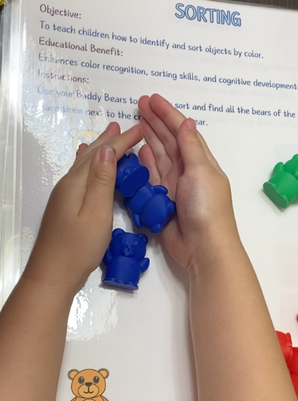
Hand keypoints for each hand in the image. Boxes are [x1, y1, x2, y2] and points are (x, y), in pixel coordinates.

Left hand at [23, 122, 143, 296]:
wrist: (53, 274)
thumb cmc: (78, 248)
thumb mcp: (96, 213)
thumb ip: (102, 181)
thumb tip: (106, 150)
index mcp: (77, 184)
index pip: (103, 155)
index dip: (122, 141)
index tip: (140, 130)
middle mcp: (68, 184)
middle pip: (91, 155)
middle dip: (110, 140)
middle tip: (126, 126)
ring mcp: (64, 195)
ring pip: (85, 163)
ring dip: (99, 148)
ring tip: (109, 135)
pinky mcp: (65, 206)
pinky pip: (81, 174)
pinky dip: (88, 162)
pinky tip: (85, 162)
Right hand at [138, 94, 241, 274]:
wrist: (203, 247)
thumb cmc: (206, 207)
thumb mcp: (201, 171)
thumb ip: (191, 147)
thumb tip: (187, 121)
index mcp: (201, 162)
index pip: (183, 132)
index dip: (168, 114)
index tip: (153, 99)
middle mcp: (187, 172)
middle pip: (169, 141)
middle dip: (155, 122)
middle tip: (139, 104)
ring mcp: (174, 187)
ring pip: (159, 157)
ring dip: (149, 139)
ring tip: (136, 121)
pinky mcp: (162, 201)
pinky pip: (150, 178)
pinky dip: (145, 163)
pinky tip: (139, 150)